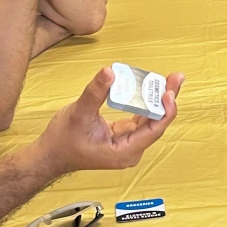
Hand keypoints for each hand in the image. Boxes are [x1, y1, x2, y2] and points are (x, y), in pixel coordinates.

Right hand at [35, 67, 182, 175]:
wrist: (50, 154)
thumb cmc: (63, 140)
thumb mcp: (79, 113)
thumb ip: (95, 93)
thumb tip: (109, 72)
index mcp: (124, 151)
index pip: (154, 130)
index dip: (165, 110)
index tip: (169, 92)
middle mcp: (131, 150)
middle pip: (156, 123)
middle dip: (167, 99)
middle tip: (176, 78)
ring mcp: (128, 143)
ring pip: (150, 119)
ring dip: (159, 99)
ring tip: (170, 79)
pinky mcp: (124, 136)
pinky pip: (140, 118)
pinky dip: (145, 103)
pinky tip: (151, 88)